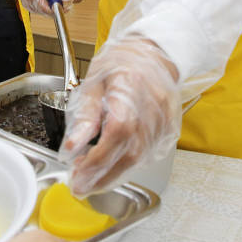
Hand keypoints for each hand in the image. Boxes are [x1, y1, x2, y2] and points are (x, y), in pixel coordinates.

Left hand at [58, 38, 180, 196]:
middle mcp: (153, 110)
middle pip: (130, 153)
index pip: (117, 132)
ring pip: (139, 160)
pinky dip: (126, 166)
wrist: (152, 55)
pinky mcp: (169, 132)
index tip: (76, 170)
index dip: (97, 157)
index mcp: (131, 90)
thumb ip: (85, 114)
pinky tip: (109, 168)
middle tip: (79, 185)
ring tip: (89, 178)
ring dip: (112, 174)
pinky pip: (147, 156)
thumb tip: (72, 145)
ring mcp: (164, 123)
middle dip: (101, 175)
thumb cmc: (120, 64)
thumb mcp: (93, 81)